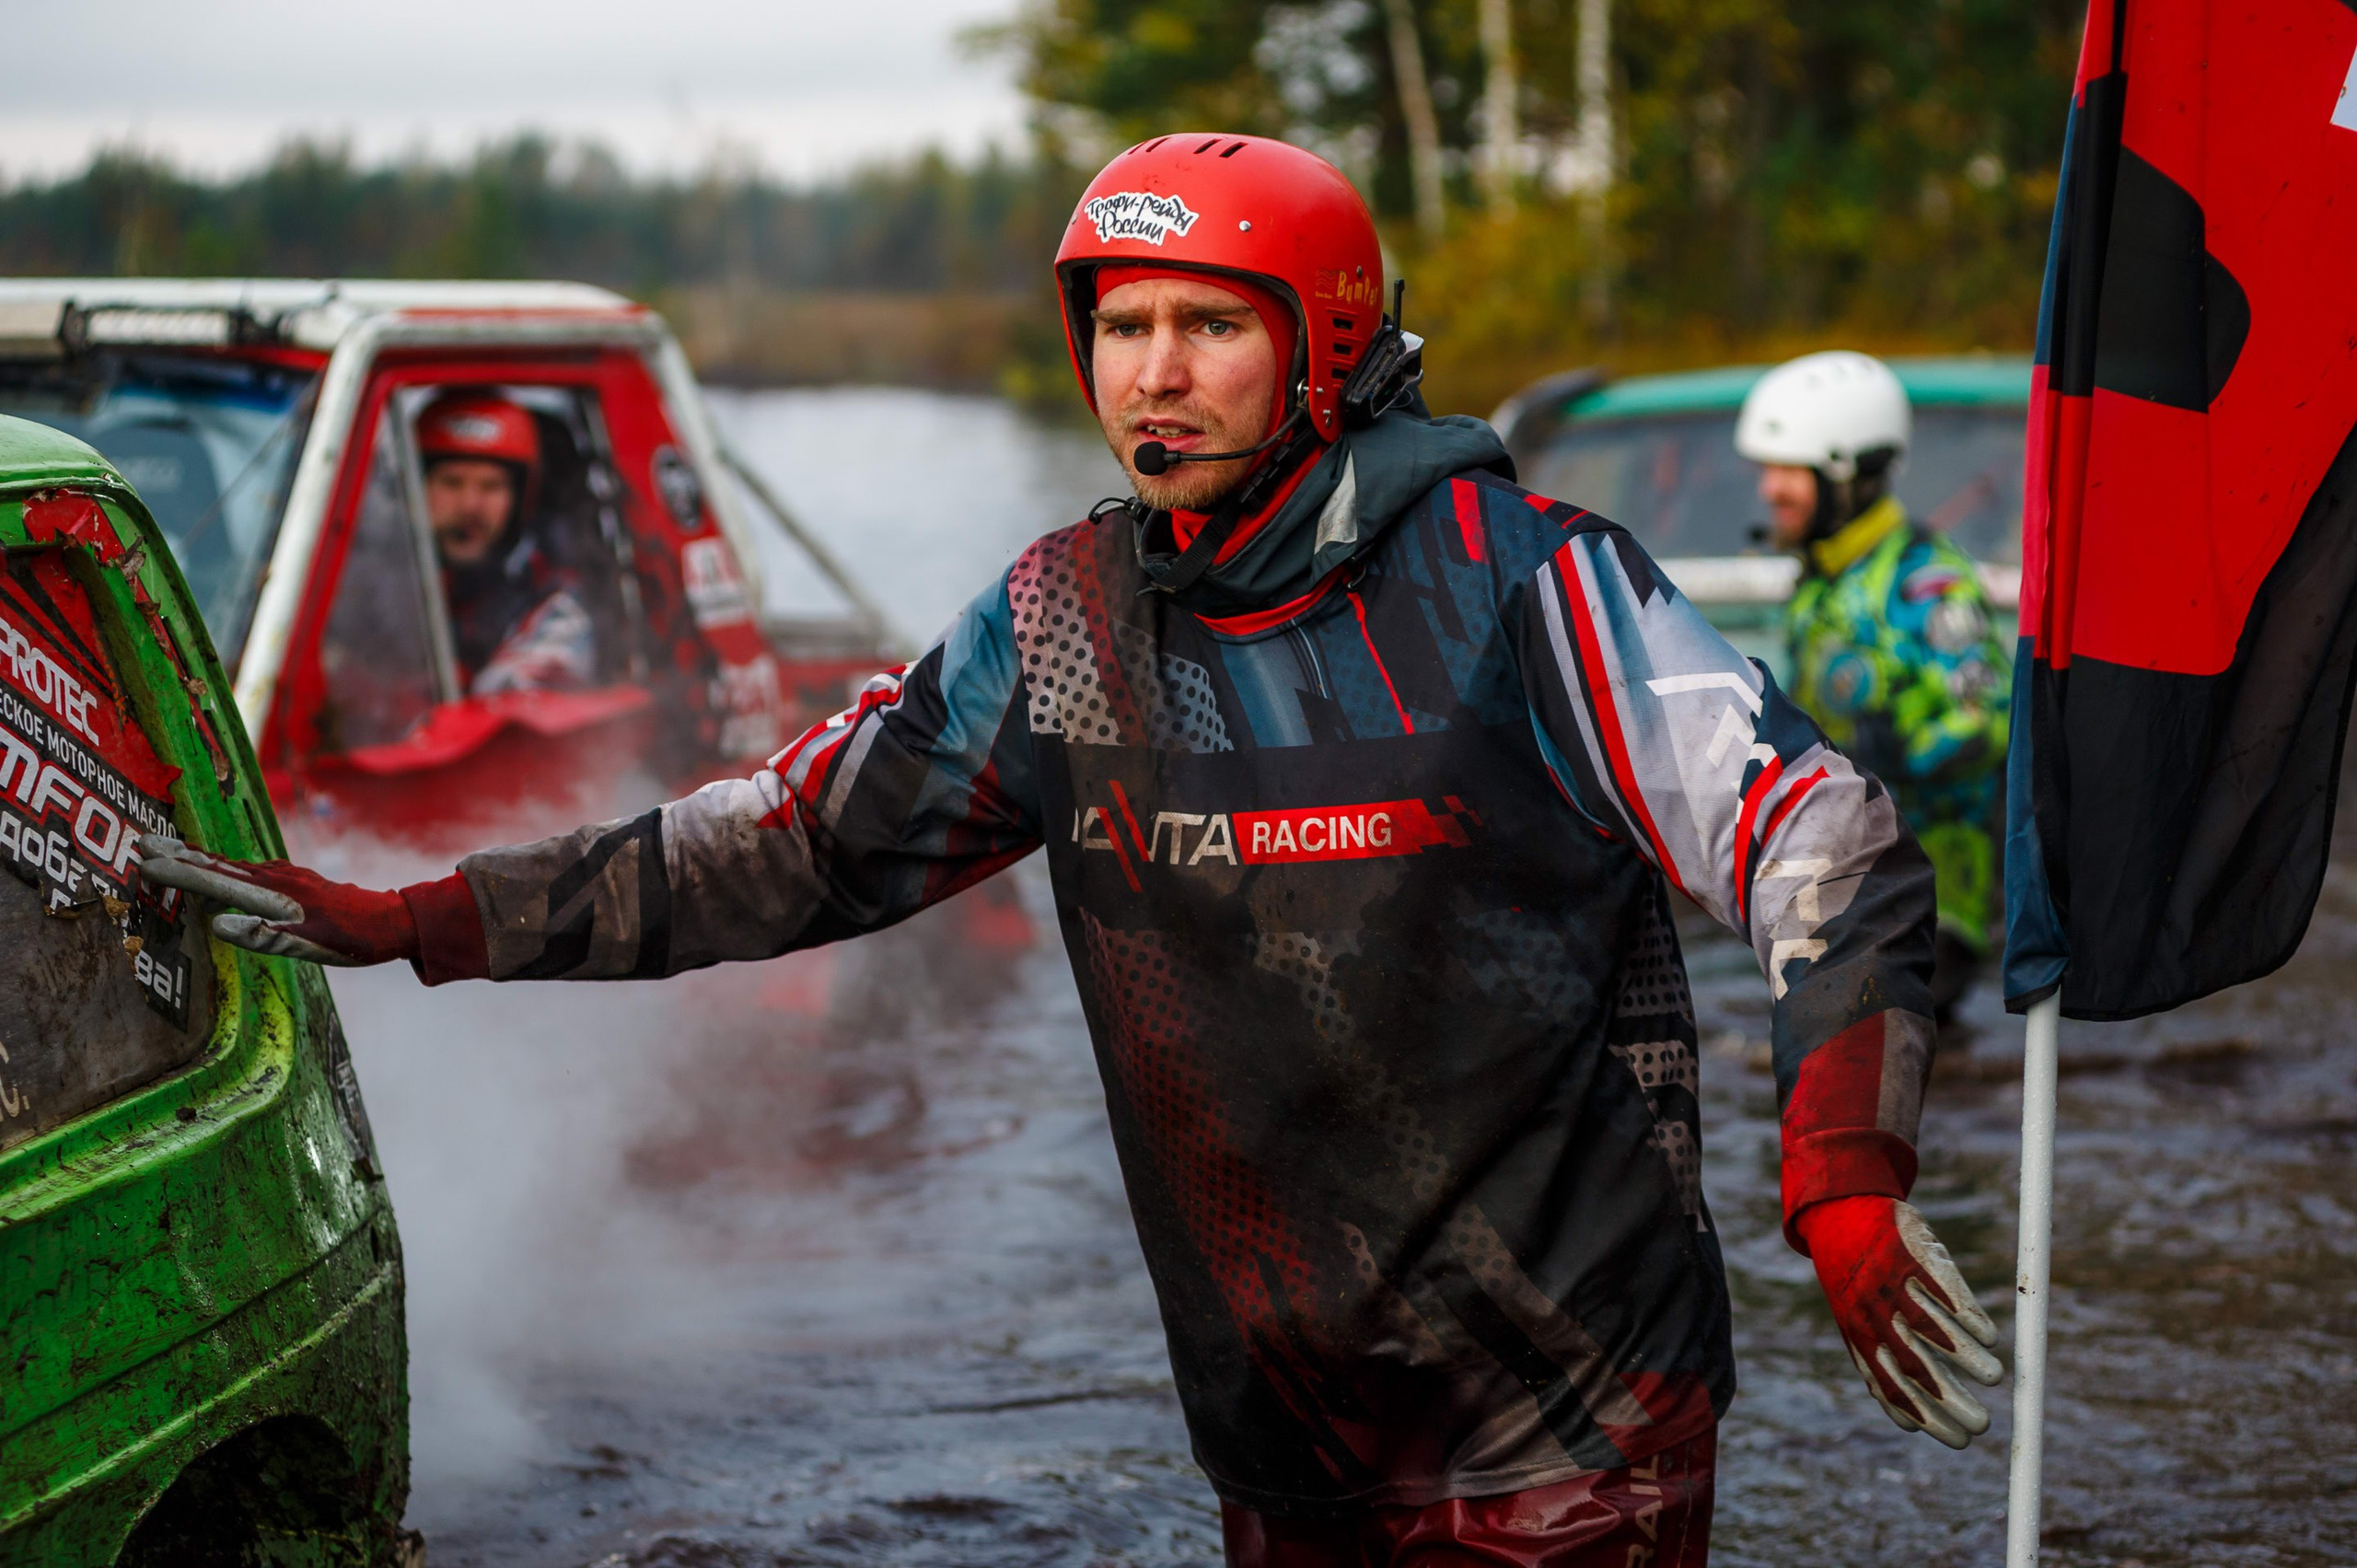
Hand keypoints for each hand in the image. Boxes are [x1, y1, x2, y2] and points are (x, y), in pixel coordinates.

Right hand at [136, 835, 419, 966]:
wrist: (392, 921)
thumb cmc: (351, 938)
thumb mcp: (309, 944)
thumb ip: (263, 935)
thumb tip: (216, 924)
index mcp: (272, 890)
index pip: (215, 877)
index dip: (179, 870)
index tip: (146, 859)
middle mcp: (276, 876)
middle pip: (219, 863)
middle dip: (181, 854)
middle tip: (144, 841)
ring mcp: (286, 876)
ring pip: (234, 865)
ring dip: (201, 859)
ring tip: (172, 853)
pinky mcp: (296, 881)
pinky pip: (251, 872)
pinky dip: (228, 868)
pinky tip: (225, 872)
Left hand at [1794, 1194, 2003, 1448]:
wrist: (1841, 1213)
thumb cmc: (1857, 1282)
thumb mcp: (1857, 1325)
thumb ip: (1880, 1367)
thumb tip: (1910, 1423)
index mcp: (1860, 1338)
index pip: (1894, 1392)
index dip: (1929, 1421)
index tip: (1959, 1442)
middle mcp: (1876, 1317)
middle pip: (1919, 1371)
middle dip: (1953, 1404)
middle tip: (1984, 1425)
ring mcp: (1896, 1287)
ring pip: (1938, 1333)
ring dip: (1970, 1361)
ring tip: (1995, 1378)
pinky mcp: (1916, 1258)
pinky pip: (1949, 1295)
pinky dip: (1972, 1319)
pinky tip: (1988, 1337)